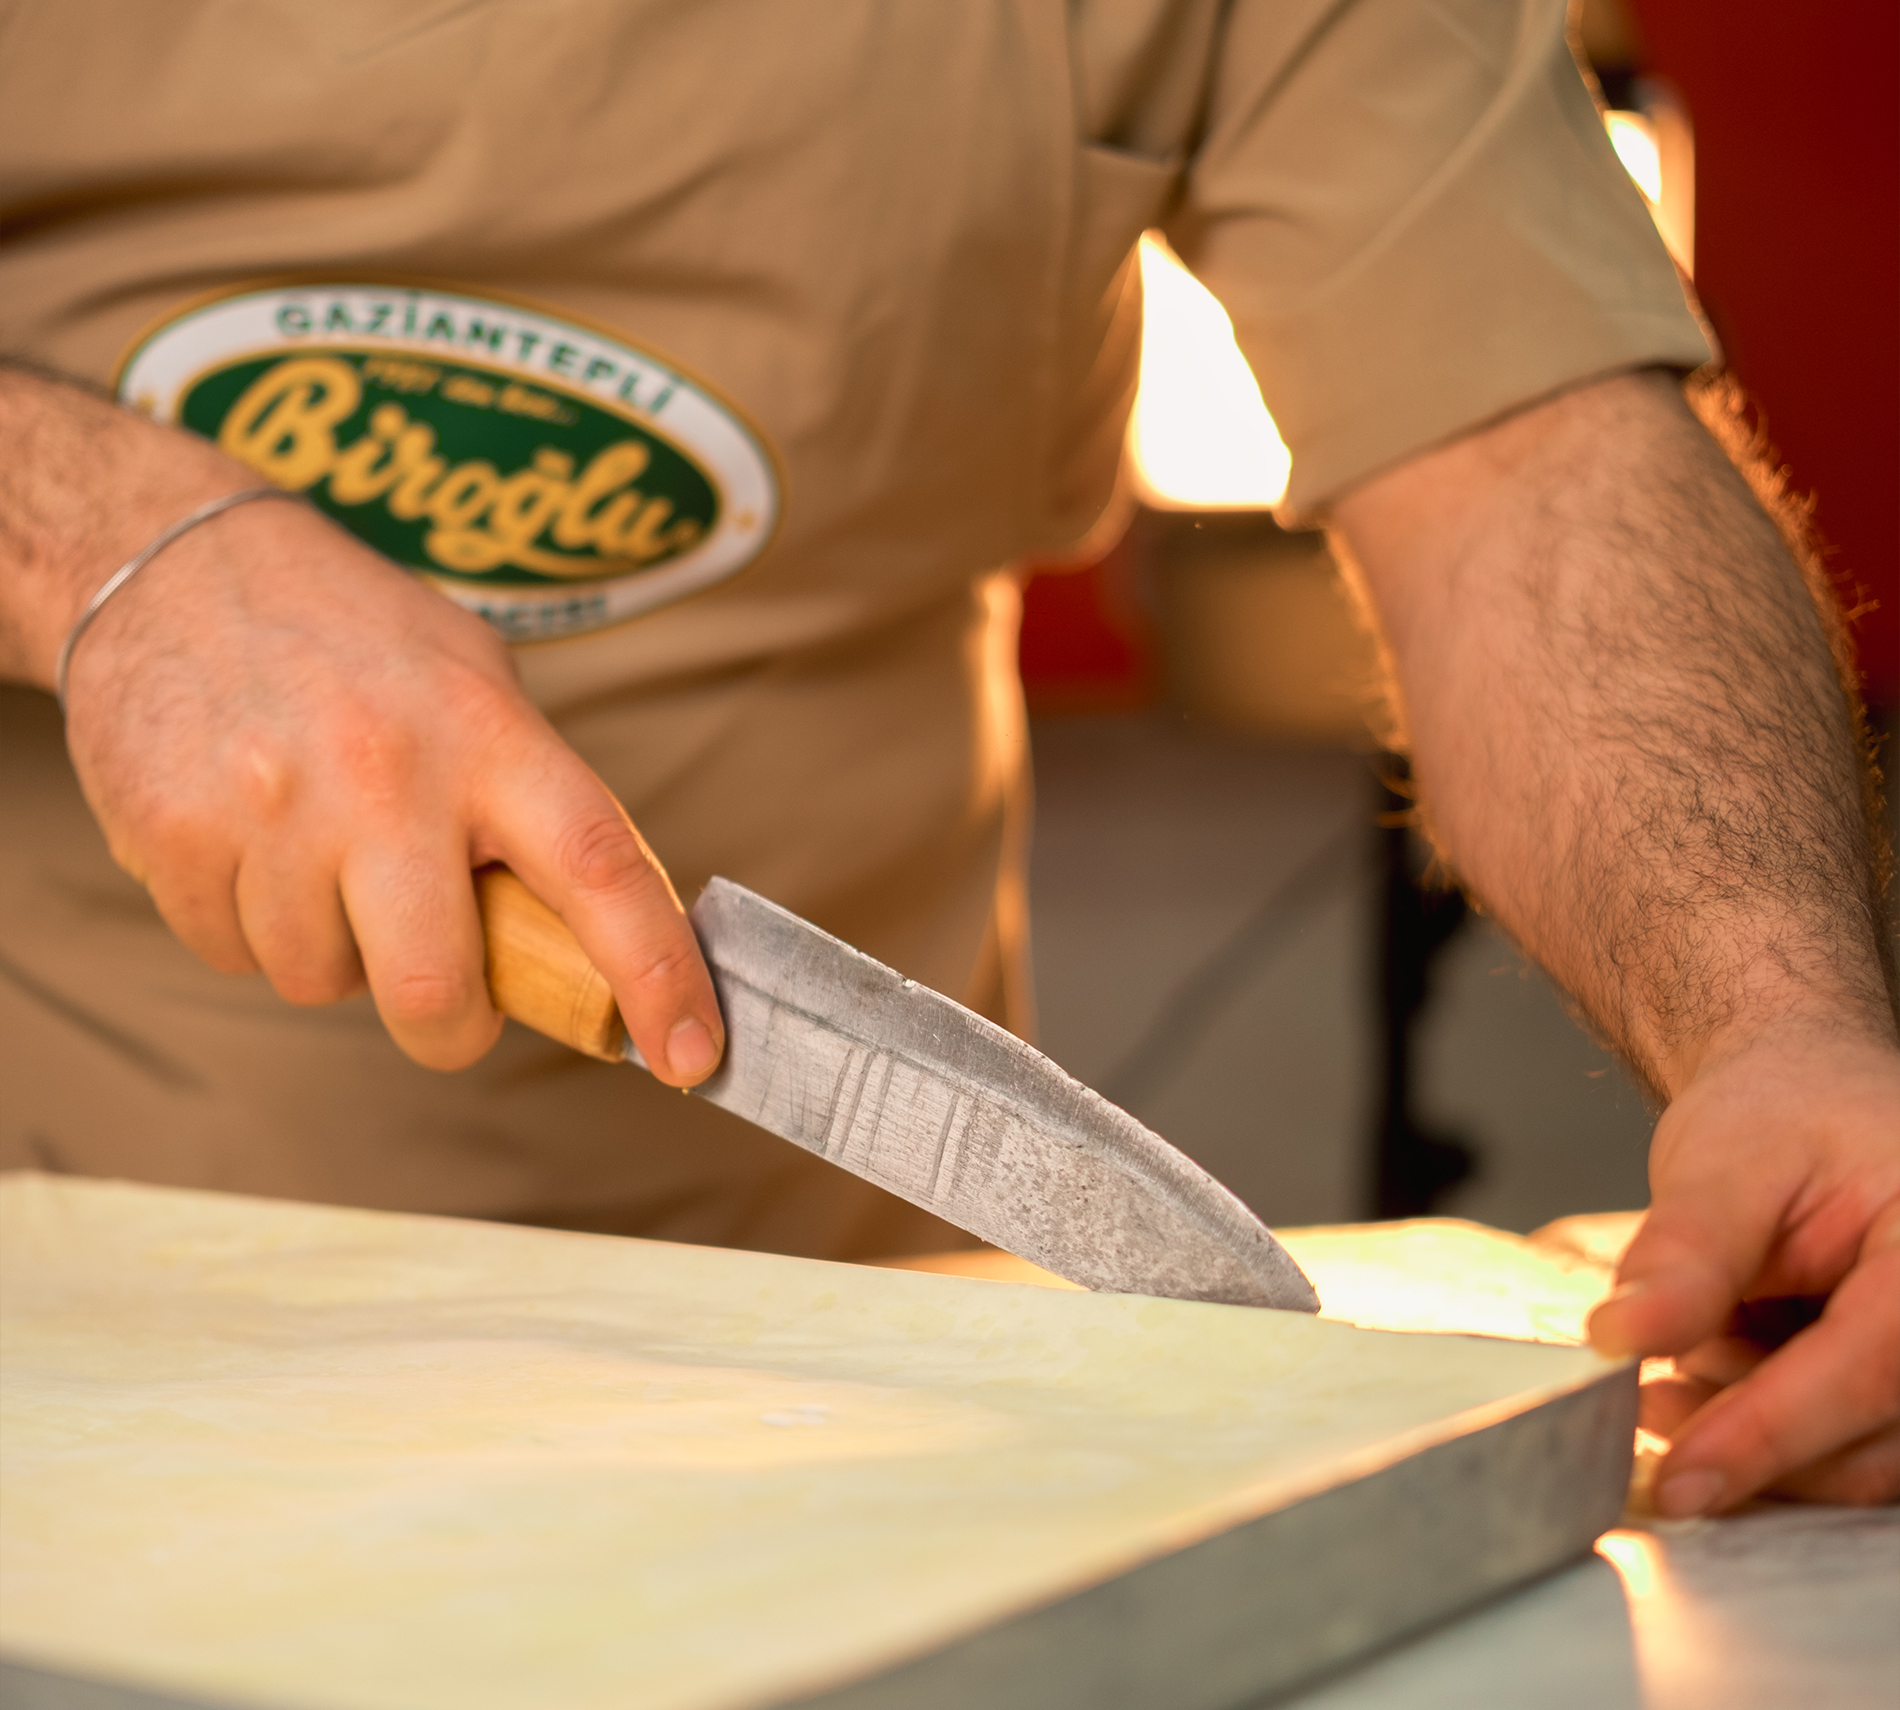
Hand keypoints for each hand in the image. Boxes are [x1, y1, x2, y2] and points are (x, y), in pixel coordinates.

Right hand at [60, 486, 723, 1081]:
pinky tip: (252, 842)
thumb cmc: (356, 638)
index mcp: (489, 733)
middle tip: (448, 1000)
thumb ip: (536, 802)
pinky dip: (249, 928)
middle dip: (448, 1026)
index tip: (692, 1053)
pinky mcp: (173, 830)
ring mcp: (272, 803)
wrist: (169, 558)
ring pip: (320, 982)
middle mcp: (386, 770)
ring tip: (323, 856)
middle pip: (433, 991)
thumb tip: (606, 935)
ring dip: (335, 954)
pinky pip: (230, 955)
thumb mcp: (478, 685)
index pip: (601, 870)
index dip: (657, 974)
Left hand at [1589, 1030, 1899, 1511]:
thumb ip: (1686, 1255)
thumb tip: (1622, 1338)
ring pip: (1865, 1455)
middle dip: (1753, 1435)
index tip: (1687, 1475)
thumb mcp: (1724, 1160)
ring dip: (1756, 1430)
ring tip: (1686, 1352)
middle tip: (1650, 1403)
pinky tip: (1713, 1364)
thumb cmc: (1783, 1107)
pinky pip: (1850, 1440)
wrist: (1805, 1088)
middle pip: (1878, 1434)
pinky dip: (1770, 1420)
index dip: (1772, 1431)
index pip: (1871, 1366)